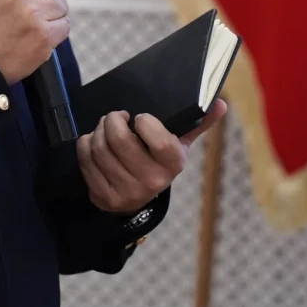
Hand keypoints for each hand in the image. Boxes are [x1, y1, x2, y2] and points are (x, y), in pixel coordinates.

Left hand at [76, 99, 227, 214]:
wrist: (139, 203)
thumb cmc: (159, 163)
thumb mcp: (180, 145)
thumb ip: (198, 123)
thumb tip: (220, 103)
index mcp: (172, 165)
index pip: (158, 138)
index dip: (144, 121)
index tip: (139, 117)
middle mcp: (150, 182)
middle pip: (119, 140)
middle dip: (112, 120)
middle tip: (115, 117)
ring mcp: (125, 192)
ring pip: (99, 148)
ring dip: (98, 130)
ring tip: (105, 128)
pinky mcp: (102, 197)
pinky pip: (86, 160)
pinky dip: (85, 145)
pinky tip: (94, 142)